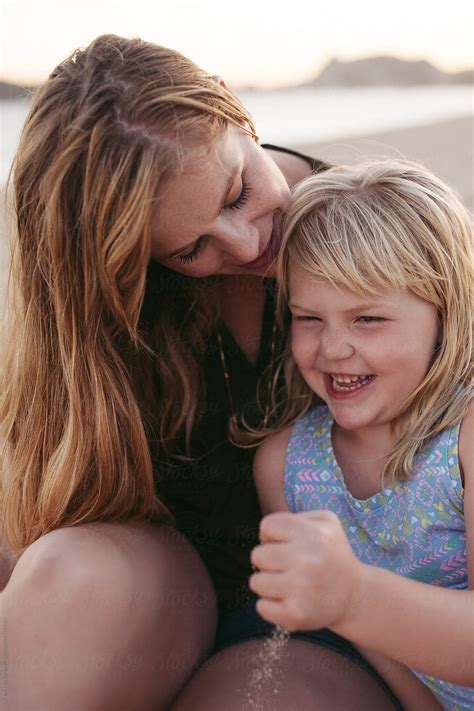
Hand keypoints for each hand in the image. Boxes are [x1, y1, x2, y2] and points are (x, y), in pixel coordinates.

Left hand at [249, 510, 365, 631]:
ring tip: (285, 583)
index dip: (270, 534)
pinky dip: (270, 606)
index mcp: (313, 534)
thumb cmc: (331, 554)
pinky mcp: (297, 614)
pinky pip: (261, 607)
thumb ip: (294, 517)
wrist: (354, 595)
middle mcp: (307, 560)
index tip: (283, 544)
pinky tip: (287, 600)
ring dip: (267, 583)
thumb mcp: (325, 522)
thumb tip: (265, 534)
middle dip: (267, 560)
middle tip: (285, 566)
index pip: (267, 525)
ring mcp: (301, 589)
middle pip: (257, 555)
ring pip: (256, 582)